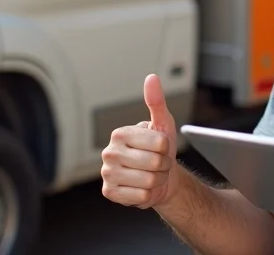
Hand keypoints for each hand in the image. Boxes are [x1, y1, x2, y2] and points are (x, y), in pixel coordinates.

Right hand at [101, 74, 178, 208]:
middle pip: (154, 163)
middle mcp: (109, 152)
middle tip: (157, 163)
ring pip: (148, 180)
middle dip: (163, 165)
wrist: (158, 177)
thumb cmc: (160, 149)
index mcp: (120, 133)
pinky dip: (147, 194)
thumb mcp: (162, 124)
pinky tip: (142, 187)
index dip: (167, 149)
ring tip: (151, 174)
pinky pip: (140, 196)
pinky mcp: (109, 192)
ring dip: (156, 180)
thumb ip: (156, 101)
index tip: (160, 148)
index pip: (159, 143)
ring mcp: (107, 173)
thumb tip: (151, 78)